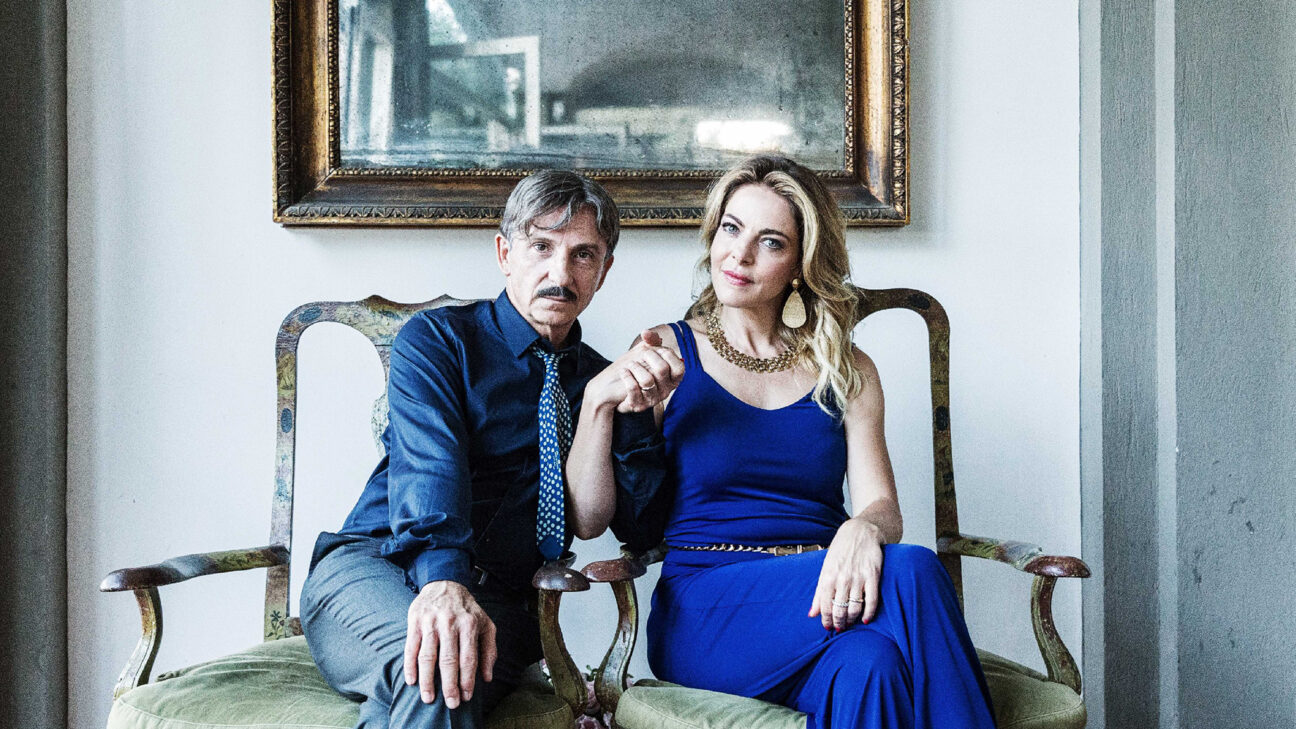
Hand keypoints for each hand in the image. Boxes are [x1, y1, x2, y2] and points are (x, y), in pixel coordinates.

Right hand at [403, 580, 496, 708]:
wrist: (444, 583)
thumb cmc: (467, 609)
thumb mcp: (486, 624)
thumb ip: (489, 650)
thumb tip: (487, 677)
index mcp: (469, 624)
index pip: (469, 658)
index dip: (468, 680)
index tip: (466, 697)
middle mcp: (450, 623)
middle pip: (448, 660)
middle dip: (449, 685)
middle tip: (451, 704)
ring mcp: (431, 623)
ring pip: (428, 656)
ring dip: (427, 680)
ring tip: (429, 698)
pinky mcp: (415, 622)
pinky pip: (411, 648)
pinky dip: (410, 666)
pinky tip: (412, 681)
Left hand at [587, 330, 684, 412]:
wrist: (614, 387)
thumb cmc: (635, 369)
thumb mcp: (646, 353)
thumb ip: (651, 341)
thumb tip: (646, 333)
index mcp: (672, 379)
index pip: (679, 368)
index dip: (667, 355)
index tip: (654, 349)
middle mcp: (665, 391)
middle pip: (662, 370)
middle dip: (648, 357)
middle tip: (639, 355)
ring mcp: (652, 400)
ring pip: (647, 380)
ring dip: (635, 367)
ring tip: (629, 365)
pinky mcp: (638, 405)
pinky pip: (633, 389)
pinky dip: (626, 376)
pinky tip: (623, 372)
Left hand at [808, 518, 885, 630]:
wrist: (860, 532)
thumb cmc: (840, 551)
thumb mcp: (825, 569)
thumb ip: (819, 593)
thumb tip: (811, 614)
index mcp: (828, 577)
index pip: (825, 606)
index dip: (826, 620)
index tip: (827, 627)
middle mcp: (842, 579)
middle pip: (839, 610)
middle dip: (839, 623)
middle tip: (840, 628)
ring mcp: (858, 578)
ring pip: (855, 608)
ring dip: (852, 620)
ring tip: (850, 623)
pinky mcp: (873, 576)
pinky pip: (871, 600)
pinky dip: (869, 613)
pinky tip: (866, 619)